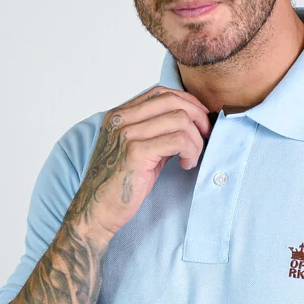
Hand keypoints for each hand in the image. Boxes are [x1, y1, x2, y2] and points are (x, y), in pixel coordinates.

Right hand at [73, 84, 211, 241]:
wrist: (97, 211)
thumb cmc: (119, 185)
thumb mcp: (138, 150)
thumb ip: (156, 133)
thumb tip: (190, 124)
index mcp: (119, 115)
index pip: (160, 93)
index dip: (187, 101)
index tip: (201, 119)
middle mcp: (121, 119)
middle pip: (172, 101)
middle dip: (198, 116)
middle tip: (206, 135)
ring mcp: (127, 134)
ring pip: (180, 120)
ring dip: (195, 140)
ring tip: (191, 158)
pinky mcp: (137, 152)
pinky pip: (178, 140)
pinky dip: (190, 151)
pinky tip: (186, 164)